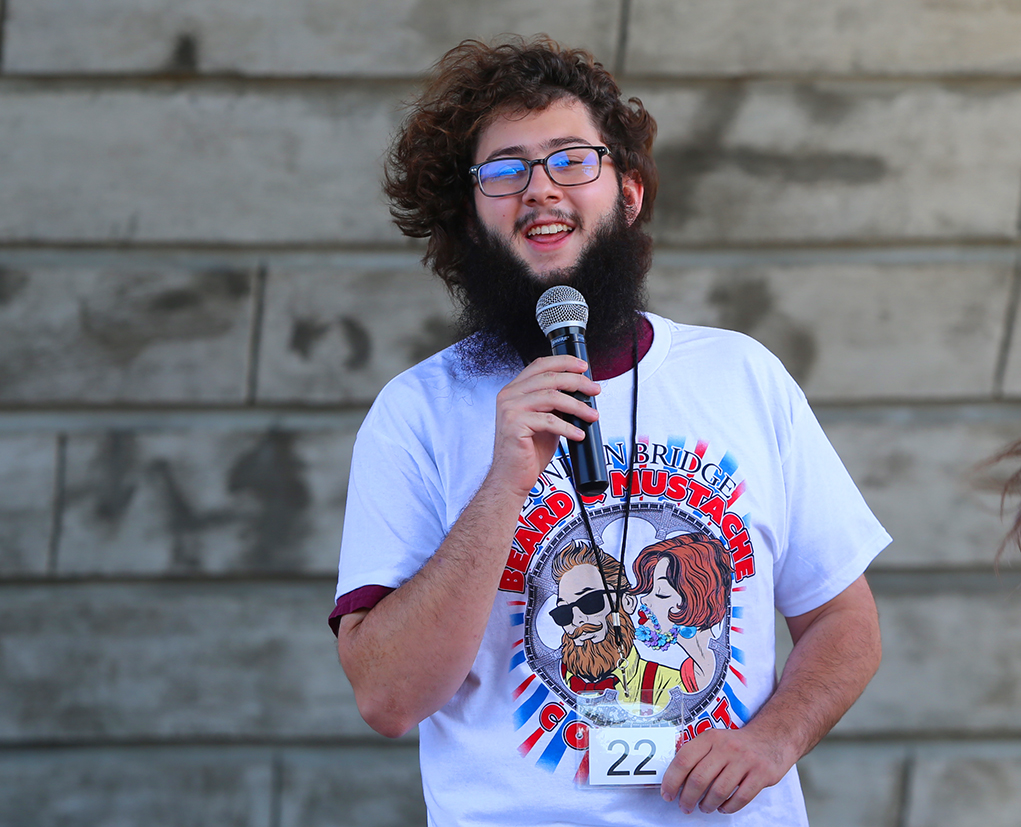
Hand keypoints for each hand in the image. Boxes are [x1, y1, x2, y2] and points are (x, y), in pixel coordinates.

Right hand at [487, 355, 600, 497]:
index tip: (583, 368)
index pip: (540, 365)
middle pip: (549, 378)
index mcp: (514, 390)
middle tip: (594, 390)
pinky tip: (578, 434)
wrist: (512, 476)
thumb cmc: (527, 451)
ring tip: (592, 416)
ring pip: (552, 397)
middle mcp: (509, 395)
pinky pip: (549, 421)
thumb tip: (580, 394)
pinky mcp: (515, 425)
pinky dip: (568, 427)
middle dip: (577, 382)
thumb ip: (555, 404)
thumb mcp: (544, 420)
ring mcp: (510, 409)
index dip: (564, 363)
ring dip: (577, 406)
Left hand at [660, 726, 791, 814]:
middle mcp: (727, 747)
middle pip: (699, 778)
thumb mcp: (715, 740)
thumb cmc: (737, 744)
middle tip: (685, 806)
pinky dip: (728, 807)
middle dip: (688, 798)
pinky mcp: (761, 774)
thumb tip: (675, 779)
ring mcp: (745, 760)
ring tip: (704, 807)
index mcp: (710, 737)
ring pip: (719, 791)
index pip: (684, 759)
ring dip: (707, 804)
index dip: (672, 780)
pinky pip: (741, 798)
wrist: (771, 738)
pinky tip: (723, 806)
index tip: (667, 794)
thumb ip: (697, 755)